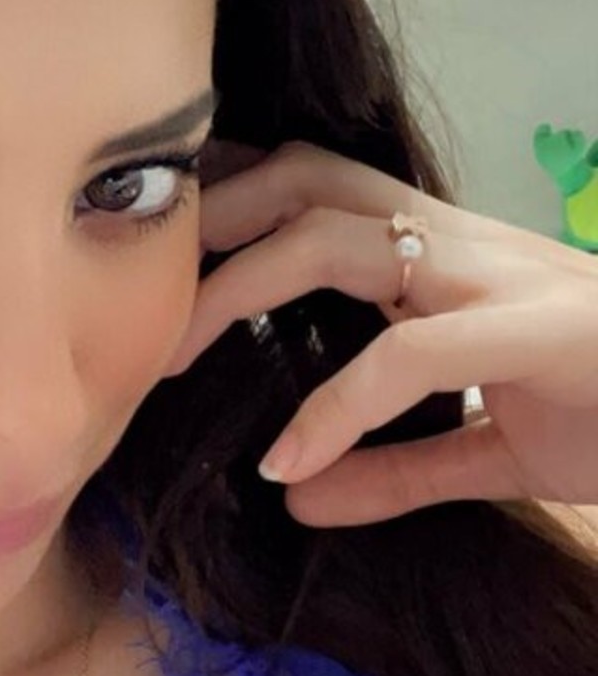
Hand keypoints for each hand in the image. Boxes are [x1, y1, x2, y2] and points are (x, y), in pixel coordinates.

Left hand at [162, 139, 597, 527]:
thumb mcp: (493, 453)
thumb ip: (398, 469)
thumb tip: (297, 496)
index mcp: (447, 259)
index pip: (320, 188)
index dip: (232, 203)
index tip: (153, 255)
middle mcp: (462, 247)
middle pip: (307, 179)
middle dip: (209, 219)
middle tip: (135, 294)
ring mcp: (497, 280)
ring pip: (336, 239)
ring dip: (237, 289)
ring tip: (170, 361)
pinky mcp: (540, 332)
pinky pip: (411, 352)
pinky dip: (336, 408)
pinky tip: (289, 462)